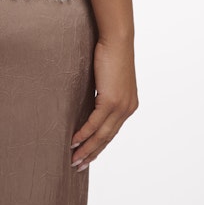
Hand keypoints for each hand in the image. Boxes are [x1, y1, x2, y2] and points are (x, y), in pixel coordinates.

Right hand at [69, 37, 138, 170]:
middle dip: (92, 153)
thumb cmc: (111, 52)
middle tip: (78, 165)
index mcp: (129, 105)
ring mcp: (121, 106)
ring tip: (74, 159)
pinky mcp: (111, 100)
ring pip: (102, 135)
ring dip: (87, 149)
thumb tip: (91, 101)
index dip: (100, 145)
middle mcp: (127, 109)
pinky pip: (96, 123)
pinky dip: (84, 133)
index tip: (88, 156)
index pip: (112, 131)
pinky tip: (74, 140)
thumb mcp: (108, 77)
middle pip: (108, 138)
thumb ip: (103, 92)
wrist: (117, 39)